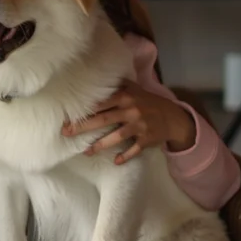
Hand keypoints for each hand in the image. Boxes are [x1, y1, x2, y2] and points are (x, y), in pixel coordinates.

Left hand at [61, 79, 195, 164]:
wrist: (173, 117)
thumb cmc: (148, 102)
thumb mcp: (134, 89)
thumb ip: (116, 86)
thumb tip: (93, 79)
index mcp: (125, 97)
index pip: (100, 103)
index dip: (84, 110)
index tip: (68, 115)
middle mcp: (131, 110)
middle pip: (104, 119)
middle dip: (84, 127)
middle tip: (66, 132)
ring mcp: (139, 126)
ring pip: (117, 136)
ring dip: (100, 144)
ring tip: (86, 152)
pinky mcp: (147, 139)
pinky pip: (135, 149)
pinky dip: (126, 155)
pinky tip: (116, 161)